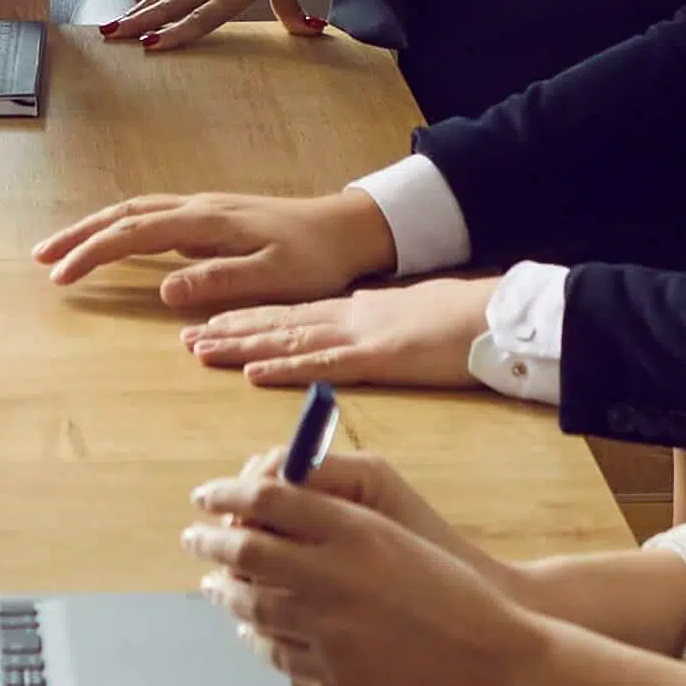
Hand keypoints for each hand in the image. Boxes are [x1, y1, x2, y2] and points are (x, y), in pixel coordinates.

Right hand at [28, 185, 389, 314]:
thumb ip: (219, 282)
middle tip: (40, 258)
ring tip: (63, 249)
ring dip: (96, 228)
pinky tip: (115, 242)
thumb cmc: (317, 258)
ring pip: (137, 211)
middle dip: (79, 234)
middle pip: (124, 214)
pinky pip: (153, 217)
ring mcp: (205, 210)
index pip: (134, 233)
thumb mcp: (274, 278)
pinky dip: (122, 227)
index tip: (60, 275)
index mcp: (207, 222)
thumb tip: (162, 289)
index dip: (93, 253)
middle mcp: (199, 208)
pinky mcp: (213, 218)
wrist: (349, 228)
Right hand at [107, 0, 319, 49]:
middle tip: (110, 38)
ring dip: (140, 10)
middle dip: (139, 22)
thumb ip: (290, 6)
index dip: (177, 33)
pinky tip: (146, 7)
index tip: (149, 44)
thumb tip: (313, 29)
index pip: (202, 16)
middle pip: (171, 4)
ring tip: (114, 27)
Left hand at [178, 276, 501, 389]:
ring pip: (288, 339)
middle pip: (279, 323)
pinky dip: (284, 368)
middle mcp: (350, 319)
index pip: (292, 314)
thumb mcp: (410, 320)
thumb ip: (380, 325)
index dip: (250, 319)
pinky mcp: (378, 358)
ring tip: (200, 351)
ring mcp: (361, 336)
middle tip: (186, 339)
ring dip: (241, 347)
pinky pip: (323, 365)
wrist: (498, 313)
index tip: (212, 323)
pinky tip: (252, 373)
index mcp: (358, 312)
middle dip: (231, 331)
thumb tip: (359, 327)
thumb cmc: (462, 322)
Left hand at [182, 449, 539, 685]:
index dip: (227, 493)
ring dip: (225, 590)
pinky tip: (249, 626)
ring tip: (213, 583)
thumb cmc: (451, 587)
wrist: (490, 657)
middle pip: (246, 550)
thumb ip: (335, 517)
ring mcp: (328, 628)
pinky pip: (275, 650)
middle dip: (209, 541)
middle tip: (193, 538)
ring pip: (252, 605)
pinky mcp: (332, 671)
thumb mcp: (394, 533)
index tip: (206, 495)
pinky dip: (255, 634)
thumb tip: (274, 502)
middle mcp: (333, 575)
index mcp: (353, 529)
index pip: (267, 498)